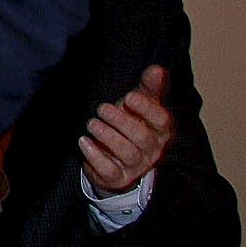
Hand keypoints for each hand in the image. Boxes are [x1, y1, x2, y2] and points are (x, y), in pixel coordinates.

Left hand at [82, 64, 173, 194]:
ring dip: (108, 137)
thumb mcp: (139, 104)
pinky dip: (96, 156)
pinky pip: (109, 170)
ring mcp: (135, 166)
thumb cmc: (131, 124)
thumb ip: (148, 88)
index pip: (161, 121)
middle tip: (102, 109)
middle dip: (122, 122)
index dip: (146, 109)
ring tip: (92, 123)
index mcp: (160, 131)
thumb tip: (157, 69)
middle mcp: (152, 150)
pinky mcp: (117, 177)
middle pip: (142, 137)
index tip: (129, 97)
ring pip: (127, 153)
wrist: (116, 158)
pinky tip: (83, 142)